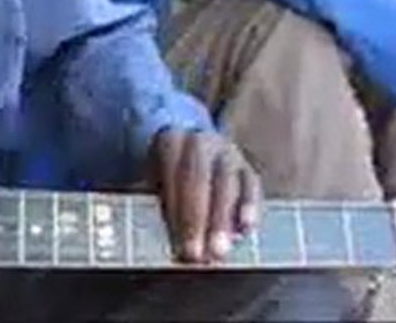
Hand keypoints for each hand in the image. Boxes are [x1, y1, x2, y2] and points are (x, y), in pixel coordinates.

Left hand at [148, 129, 260, 263]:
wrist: (189, 155)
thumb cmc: (165, 178)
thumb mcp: (151, 183)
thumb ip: (150, 204)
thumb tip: (143, 233)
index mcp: (170, 141)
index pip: (172, 171)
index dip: (175, 207)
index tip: (174, 239)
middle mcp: (201, 143)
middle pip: (199, 177)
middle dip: (197, 218)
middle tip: (195, 254)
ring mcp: (227, 154)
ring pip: (227, 183)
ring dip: (222, 220)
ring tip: (218, 252)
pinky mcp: (247, 170)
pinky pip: (251, 187)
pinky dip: (249, 208)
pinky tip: (246, 229)